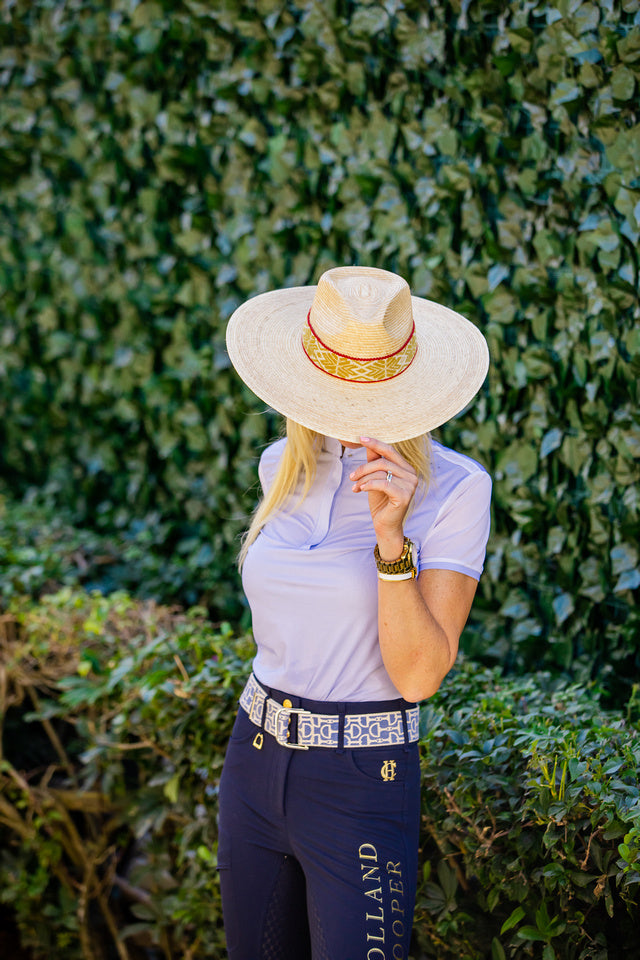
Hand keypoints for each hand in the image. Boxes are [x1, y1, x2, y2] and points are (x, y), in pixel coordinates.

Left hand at [349, 437, 418, 559]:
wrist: (385, 525)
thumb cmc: (380, 501)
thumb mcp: (374, 478)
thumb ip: (374, 461)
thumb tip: (366, 442)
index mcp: (406, 468)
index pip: (390, 450)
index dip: (375, 443)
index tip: (360, 438)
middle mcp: (412, 475)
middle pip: (383, 461)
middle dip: (364, 467)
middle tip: (351, 476)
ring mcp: (410, 485)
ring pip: (381, 472)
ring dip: (363, 478)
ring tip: (355, 486)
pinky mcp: (404, 496)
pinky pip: (382, 483)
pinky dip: (368, 485)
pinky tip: (359, 490)